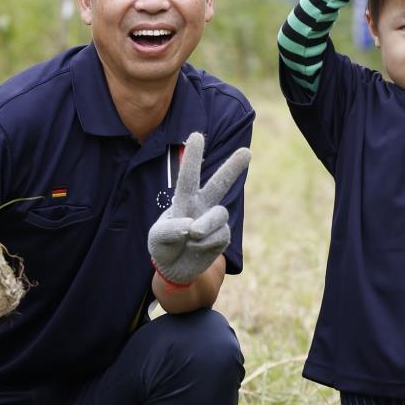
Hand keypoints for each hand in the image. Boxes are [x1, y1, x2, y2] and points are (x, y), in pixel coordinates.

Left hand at [147, 132, 251, 285]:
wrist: (175, 269)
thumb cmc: (163, 246)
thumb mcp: (157, 237)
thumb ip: (171, 229)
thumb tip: (194, 226)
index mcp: (184, 199)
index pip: (188, 176)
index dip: (193, 156)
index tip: (197, 135)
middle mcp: (202, 205)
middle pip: (219, 184)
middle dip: (233, 168)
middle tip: (247, 152)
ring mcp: (213, 220)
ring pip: (219, 214)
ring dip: (206, 224)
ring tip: (193, 234)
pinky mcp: (222, 237)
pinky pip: (219, 236)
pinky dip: (205, 244)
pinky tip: (196, 248)